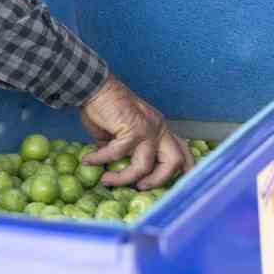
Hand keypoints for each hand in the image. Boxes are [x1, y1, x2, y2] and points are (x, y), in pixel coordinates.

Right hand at [79, 74, 192, 188]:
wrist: (95, 87)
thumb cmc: (106, 108)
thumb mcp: (121, 133)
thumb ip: (125, 151)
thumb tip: (117, 169)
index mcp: (160, 129)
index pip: (184, 150)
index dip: (185, 170)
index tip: (176, 185)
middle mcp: (159, 128)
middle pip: (175, 161)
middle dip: (159, 180)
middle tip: (140, 186)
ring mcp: (148, 129)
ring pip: (145, 166)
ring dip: (124, 178)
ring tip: (107, 180)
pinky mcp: (132, 128)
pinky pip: (117, 154)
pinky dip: (100, 159)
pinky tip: (88, 160)